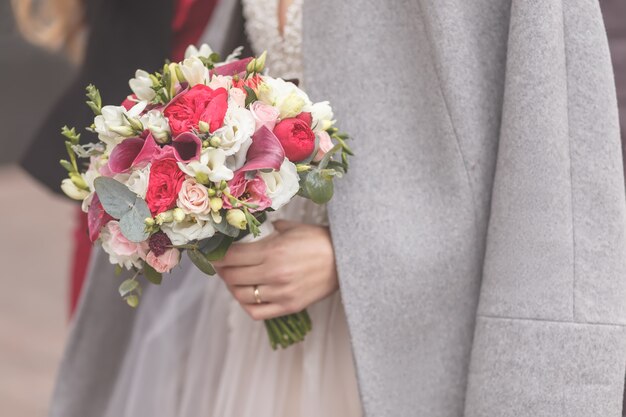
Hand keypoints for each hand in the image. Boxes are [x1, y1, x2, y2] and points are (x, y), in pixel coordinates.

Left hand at [212, 220, 338, 320]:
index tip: (214, 254)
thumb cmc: (317, 240)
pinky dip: (246, 304)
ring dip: (232, 287)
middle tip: (222, 265)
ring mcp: (281, 293)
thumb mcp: (290, 229)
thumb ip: (266, 232)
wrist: (345, 260)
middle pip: (232, 277)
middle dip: (222, 270)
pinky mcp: (289, 306)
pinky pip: (257, 312)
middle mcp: (273, 274)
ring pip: (241, 295)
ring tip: (233, 280)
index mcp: (272, 252)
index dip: (218, 256)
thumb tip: (247, 235)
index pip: (232, 257)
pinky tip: (246, 295)